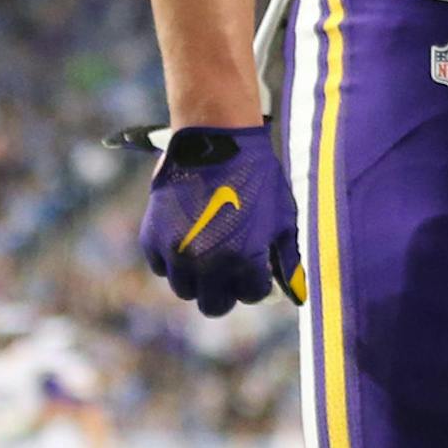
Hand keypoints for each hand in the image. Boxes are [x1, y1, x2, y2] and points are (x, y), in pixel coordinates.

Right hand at [137, 127, 304, 318]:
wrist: (216, 142)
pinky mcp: (152, 238)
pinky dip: (173, 260)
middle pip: (213, 305)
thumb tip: (296, 294)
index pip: (250, 296)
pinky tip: (187, 239)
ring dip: (198, 278)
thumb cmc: (257, 178)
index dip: (256, 285)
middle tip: (230, 273)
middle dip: (225, 292)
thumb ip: (287, 259)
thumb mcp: (283, 218)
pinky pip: (161, 267)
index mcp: (243, 260)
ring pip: (185, 290)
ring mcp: (175, 252)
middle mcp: (207, 263)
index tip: (256, 270)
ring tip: (208, 253)